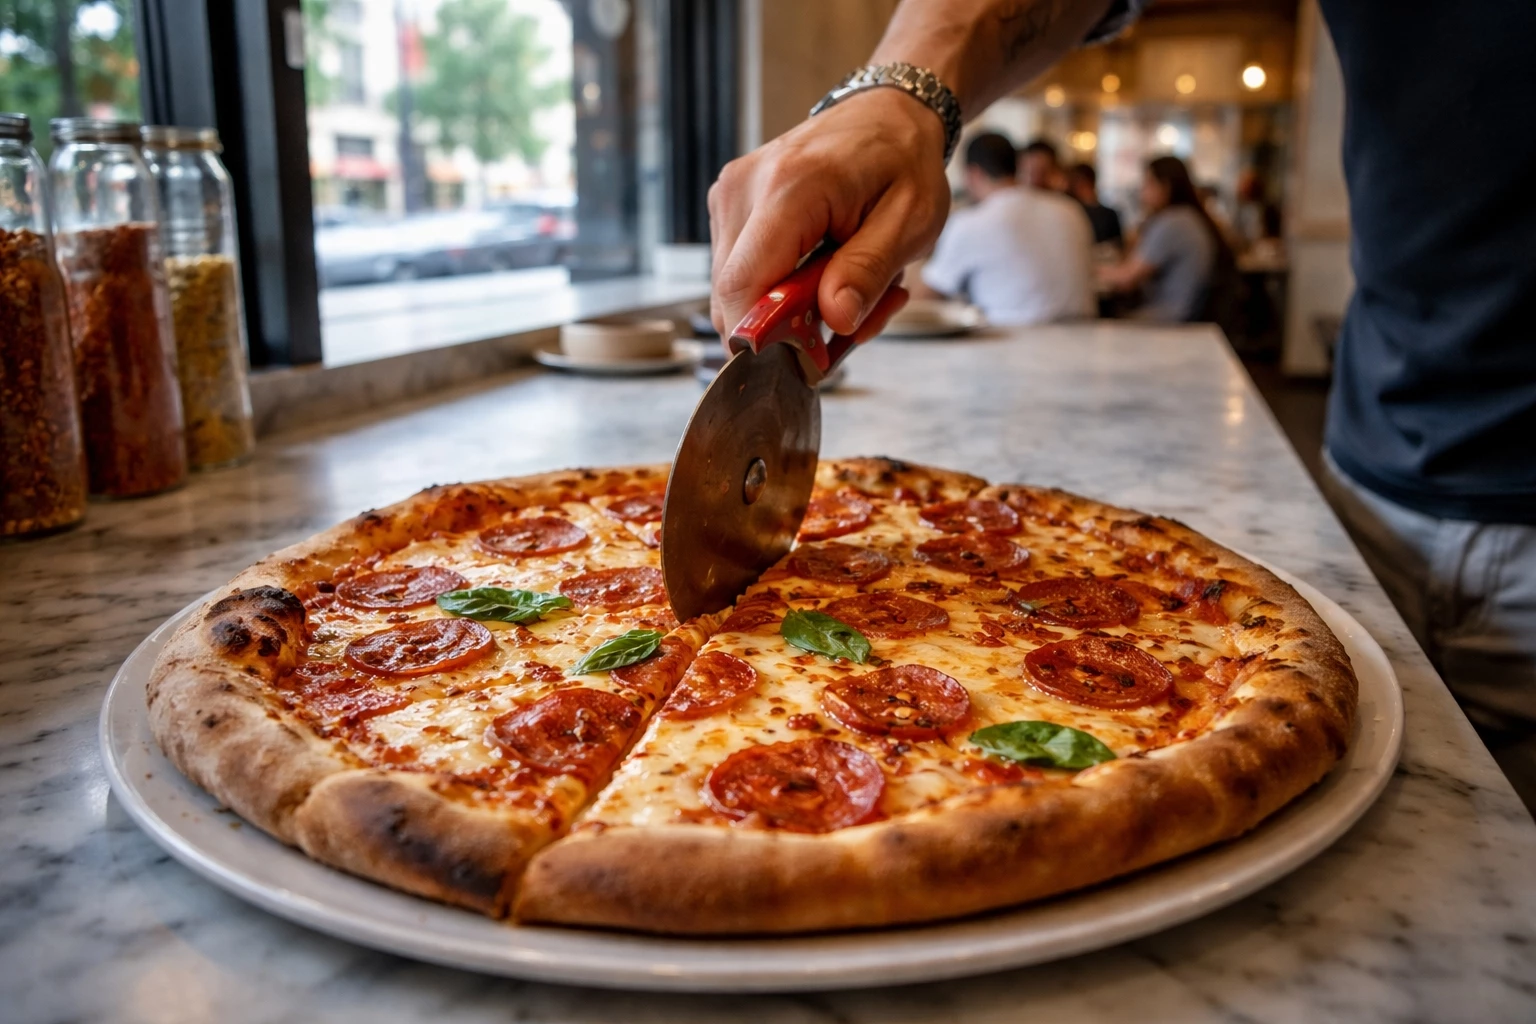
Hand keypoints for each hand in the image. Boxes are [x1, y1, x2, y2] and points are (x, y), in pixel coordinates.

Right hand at [708, 88, 950, 341]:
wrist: (887, 113)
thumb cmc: (902, 162)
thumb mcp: (911, 221)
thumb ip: (868, 271)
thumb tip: (835, 320)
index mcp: (789, 188)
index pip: (742, 287)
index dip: (763, 339)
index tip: (811, 358)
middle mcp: (745, 188)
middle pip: (733, 298)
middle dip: (786, 330)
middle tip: (852, 318)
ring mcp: (730, 196)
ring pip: (734, 293)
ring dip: (786, 312)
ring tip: (845, 288)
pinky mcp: (729, 207)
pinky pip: (740, 273)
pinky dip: (779, 291)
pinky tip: (822, 273)